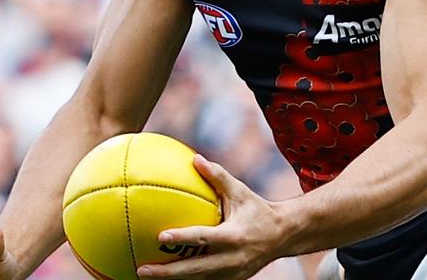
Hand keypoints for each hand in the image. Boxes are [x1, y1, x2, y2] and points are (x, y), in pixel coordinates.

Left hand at [136, 155, 286, 279]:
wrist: (284, 235)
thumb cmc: (258, 210)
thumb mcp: (240, 192)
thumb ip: (218, 176)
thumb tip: (195, 158)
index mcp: (234, 236)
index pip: (204, 237)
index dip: (182, 237)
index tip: (159, 236)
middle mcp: (233, 258)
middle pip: (196, 269)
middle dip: (168, 272)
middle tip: (142, 269)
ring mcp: (233, 273)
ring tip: (146, 276)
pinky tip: (168, 279)